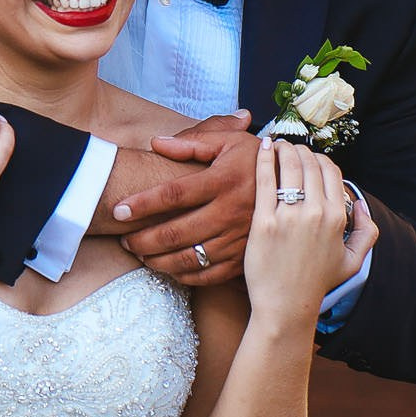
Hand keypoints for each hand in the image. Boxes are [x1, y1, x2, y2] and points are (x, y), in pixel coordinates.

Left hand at [114, 114, 259, 285]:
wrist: (296, 186)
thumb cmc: (255, 160)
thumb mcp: (229, 141)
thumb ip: (193, 141)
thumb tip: (156, 143)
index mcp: (223, 180)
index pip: (173, 194)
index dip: (142, 203)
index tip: (118, 210)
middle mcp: (231, 212)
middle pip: (175, 232)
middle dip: (142, 239)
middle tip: (124, 239)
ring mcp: (238, 238)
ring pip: (189, 258)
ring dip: (158, 260)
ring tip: (141, 254)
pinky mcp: (244, 257)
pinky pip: (208, 275)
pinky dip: (184, 275)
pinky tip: (169, 268)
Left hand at [242, 138, 375, 322]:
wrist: (286, 306)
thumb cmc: (317, 284)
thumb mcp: (353, 261)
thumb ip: (367, 232)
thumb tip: (361, 205)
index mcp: (338, 218)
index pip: (331, 171)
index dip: (319, 159)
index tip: (308, 158)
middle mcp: (316, 213)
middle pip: (309, 164)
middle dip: (299, 150)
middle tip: (289, 147)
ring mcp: (289, 216)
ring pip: (289, 166)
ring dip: (283, 149)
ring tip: (276, 145)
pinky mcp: (264, 222)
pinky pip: (265, 180)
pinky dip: (264, 159)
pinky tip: (262, 148)